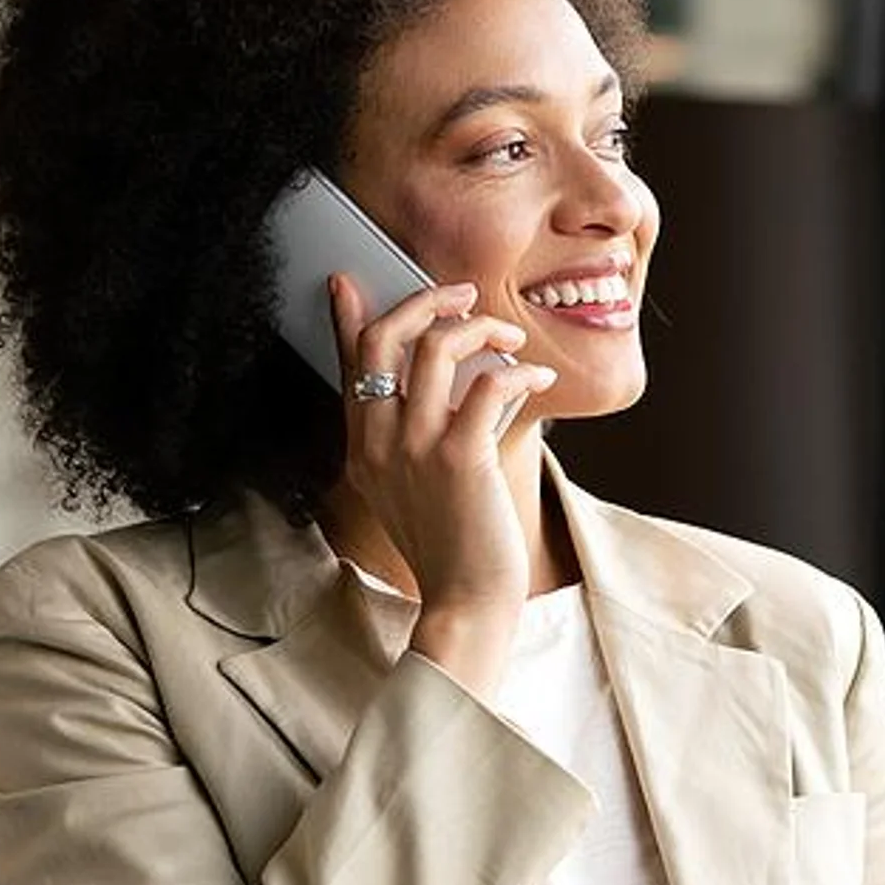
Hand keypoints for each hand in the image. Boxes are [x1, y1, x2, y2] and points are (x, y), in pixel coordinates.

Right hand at [329, 276, 556, 690]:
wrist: (465, 602)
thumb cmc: (452, 545)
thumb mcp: (416, 487)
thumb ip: (418, 435)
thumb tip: (460, 383)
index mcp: (363, 447)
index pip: (350, 364)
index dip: (349, 316)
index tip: (347, 281)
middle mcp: (379, 441)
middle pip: (386, 337)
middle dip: (425, 301)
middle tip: (463, 296)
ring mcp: (415, 448)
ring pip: (436, 347)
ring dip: (480, 328)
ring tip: (510, 337)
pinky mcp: (459, 458)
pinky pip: (489, 383)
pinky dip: (519, 369)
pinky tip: (537, 375)